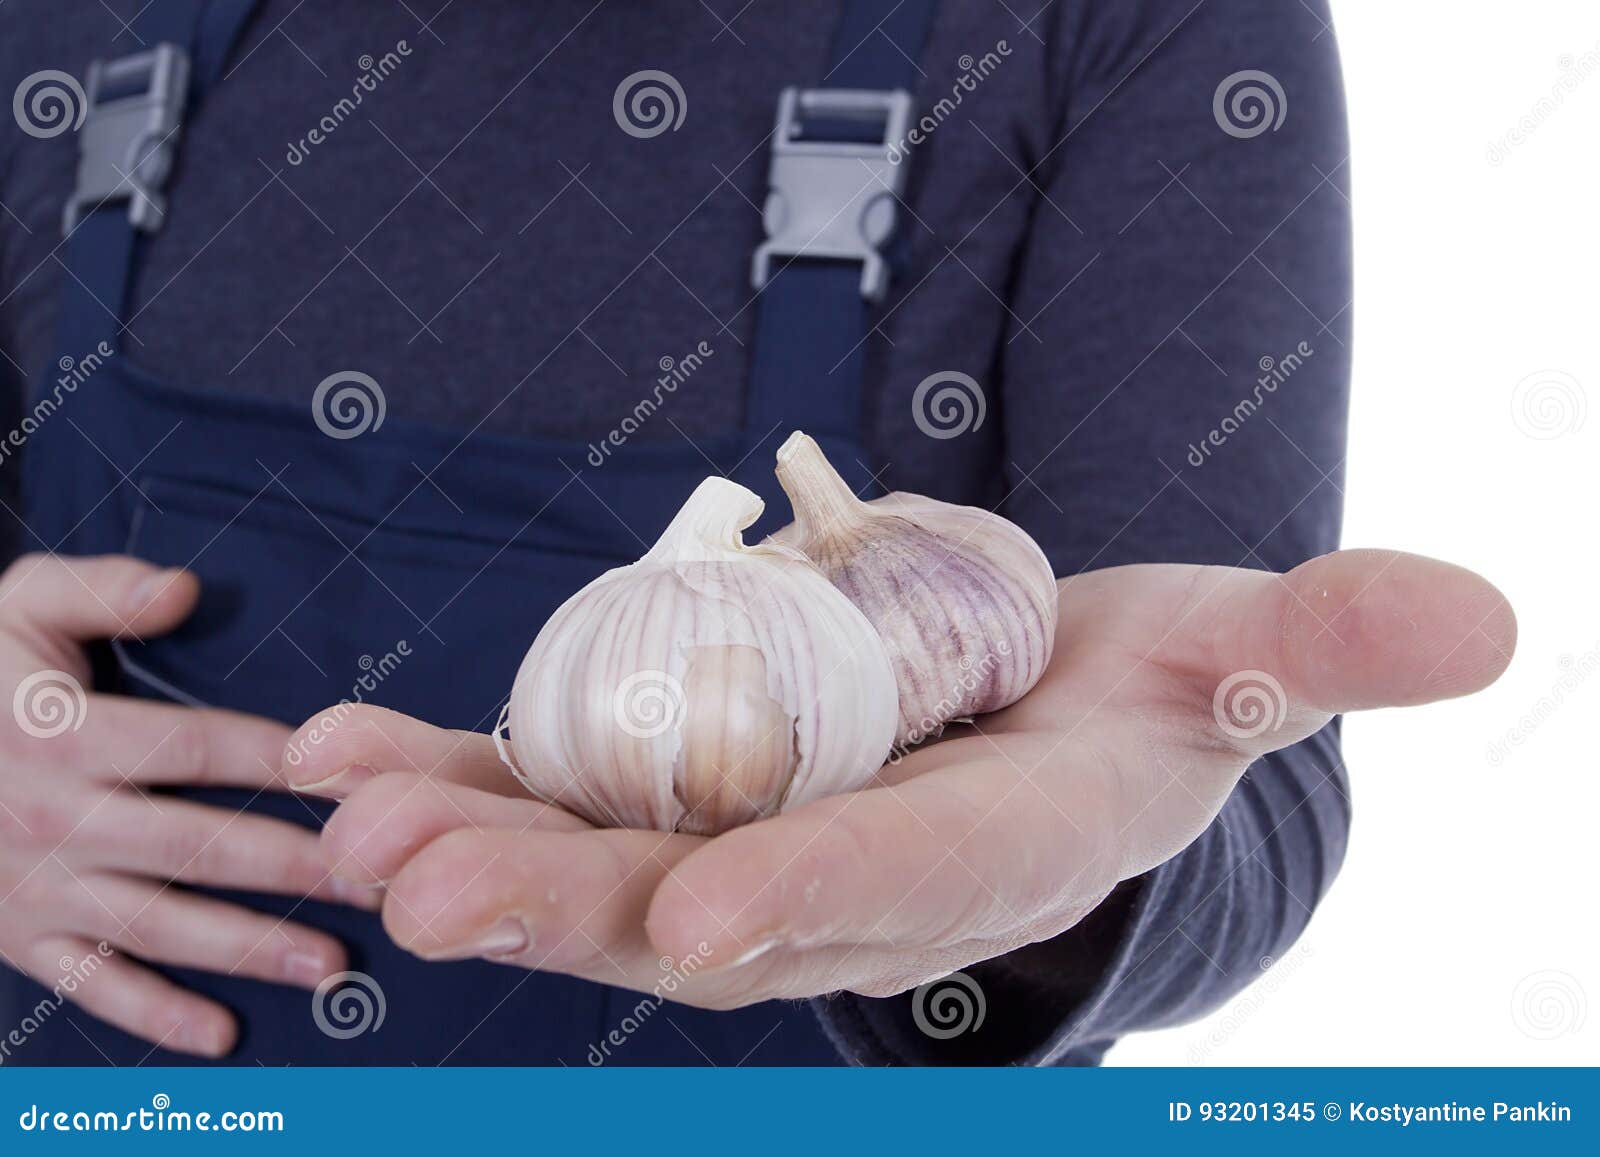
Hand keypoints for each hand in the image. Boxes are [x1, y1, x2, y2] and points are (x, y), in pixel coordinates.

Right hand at [0, 554, 377, 1056]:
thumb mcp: (15, 606)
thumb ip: (99, 590)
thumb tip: (182, 589)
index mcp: (64, 736)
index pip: (193, 748)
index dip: (277, 759)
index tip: (351, 776)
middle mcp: (55, 818)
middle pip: (196, 846)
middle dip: (291, 867)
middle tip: (373, 883)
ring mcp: (36, 888)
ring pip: (158, 924)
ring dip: (247, 948)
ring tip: (329, 964)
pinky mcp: (18, 937)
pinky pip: (92, 982)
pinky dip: (153, 1013)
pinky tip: (220, 1033)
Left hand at [290, 549, 1512, 1006]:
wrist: (1032, 728)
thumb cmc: (1135, 702)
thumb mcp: (1235, 664)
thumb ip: (1320, 645)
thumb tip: (1471, 617)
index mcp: (984, 852)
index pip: (904, 888)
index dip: (820, 897)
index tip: (718, 915)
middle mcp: (848, 872)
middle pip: (707, 901)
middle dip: (571, 906)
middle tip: (425, 890)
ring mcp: (745, 836)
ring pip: (601, 861)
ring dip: (476, 843)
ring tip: (355, 819)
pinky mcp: (676, 784)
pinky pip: (554, 786)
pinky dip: (455, 767)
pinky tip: (349, 744)